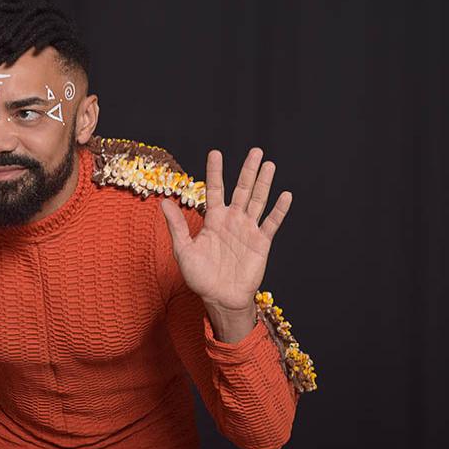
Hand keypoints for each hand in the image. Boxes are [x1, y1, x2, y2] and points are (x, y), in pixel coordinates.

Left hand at [161, 148, 291, 316]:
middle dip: (248, 170)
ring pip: (258, 201)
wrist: (220, 298)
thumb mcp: (184, 250)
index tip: (216, 152)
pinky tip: (284, 195)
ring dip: (264, 183)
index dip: (215, 172)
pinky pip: (271, 223)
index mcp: (213, 219)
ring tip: (269, 164)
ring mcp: (248, 230)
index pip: (215, 189)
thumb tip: (163, 202)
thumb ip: (176, 225)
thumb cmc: (199, 276)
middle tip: (255, 150)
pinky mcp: (261, 243)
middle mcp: (232, 220)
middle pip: (242, 189)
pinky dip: (279, 209)